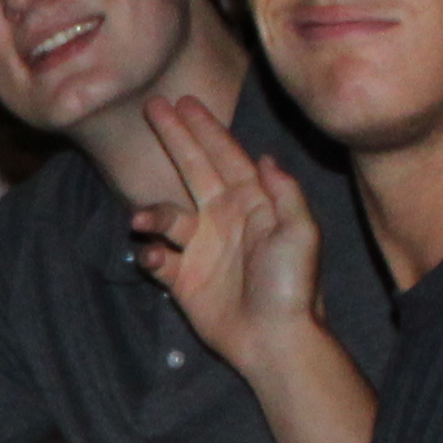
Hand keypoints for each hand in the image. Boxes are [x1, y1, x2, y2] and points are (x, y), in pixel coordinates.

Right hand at [131, 94, 323, 369]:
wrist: (275, 340)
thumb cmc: (292, 285)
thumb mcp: (301, 232)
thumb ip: (284, 192)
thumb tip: (265, 157)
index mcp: (252, 204)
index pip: (225, 156)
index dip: (205, 129)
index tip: (184, 102)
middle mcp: (224, 219)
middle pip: (193, 169)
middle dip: (174, 138)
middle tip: (153, 106)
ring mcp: (202, 248)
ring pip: (167, 216)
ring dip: (152, 214)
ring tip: (141, 219)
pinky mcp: (183, 279)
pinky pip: (157, 258)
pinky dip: (151, 255)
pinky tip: (155, 258)